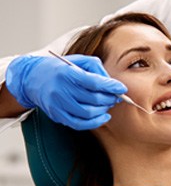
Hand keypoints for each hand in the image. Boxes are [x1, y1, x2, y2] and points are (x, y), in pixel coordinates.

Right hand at [6, 54, 126, 129]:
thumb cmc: (61, 69)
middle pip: (93, 99)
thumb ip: (96, 68)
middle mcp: (61, 90)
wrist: (33, 78)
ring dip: (103, 110)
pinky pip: (79, 124)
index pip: (94, 82)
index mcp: (67, 73)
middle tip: (116, 97)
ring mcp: (58, 104)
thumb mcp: (78, 61)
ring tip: (108, 105)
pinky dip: (95, 123)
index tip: (122, 88)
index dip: (110, 87)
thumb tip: (112, 82)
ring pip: (88, 113)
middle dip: (109, 99)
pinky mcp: (57, 115)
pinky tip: (103, 117)